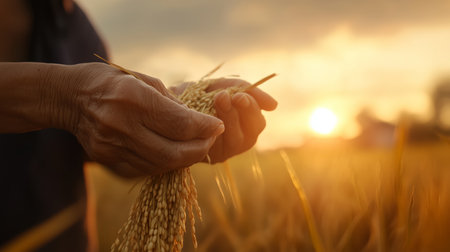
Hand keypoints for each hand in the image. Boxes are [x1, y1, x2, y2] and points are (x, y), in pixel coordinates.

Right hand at [68, 63, 224, 176]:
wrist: (69, 97)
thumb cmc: (110, 81)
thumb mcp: (143, 80)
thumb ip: (171, 102)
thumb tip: (199, 121)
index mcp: (132, 99)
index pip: (180, 123)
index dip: (205, 127)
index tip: (218, 124)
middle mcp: (121, 126)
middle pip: (174, 152)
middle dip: (200, 148)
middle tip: (211, 138)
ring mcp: (113, 147)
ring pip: (161, 165)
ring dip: (186, 158)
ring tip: (197, 146)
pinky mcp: (108, 160)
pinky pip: (146, 169)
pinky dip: (166, 163)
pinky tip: (175, 152)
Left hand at [172, 78, 276, 162]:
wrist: (161, 107)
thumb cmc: (192, 96)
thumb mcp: (216, 86)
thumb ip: (242, 89)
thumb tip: (274, 106)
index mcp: (243, 121)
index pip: (258, 118)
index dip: (255, 106)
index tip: (241, 94)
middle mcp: (238, 138)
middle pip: (254, 130)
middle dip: (243, 112)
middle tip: (226, 96)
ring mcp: (225, 149)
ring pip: (239, 139)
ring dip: (230, 119)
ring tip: (217, 100)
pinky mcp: (212, 158)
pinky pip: (221, 148)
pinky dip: (217, 133)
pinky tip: (207, 120)